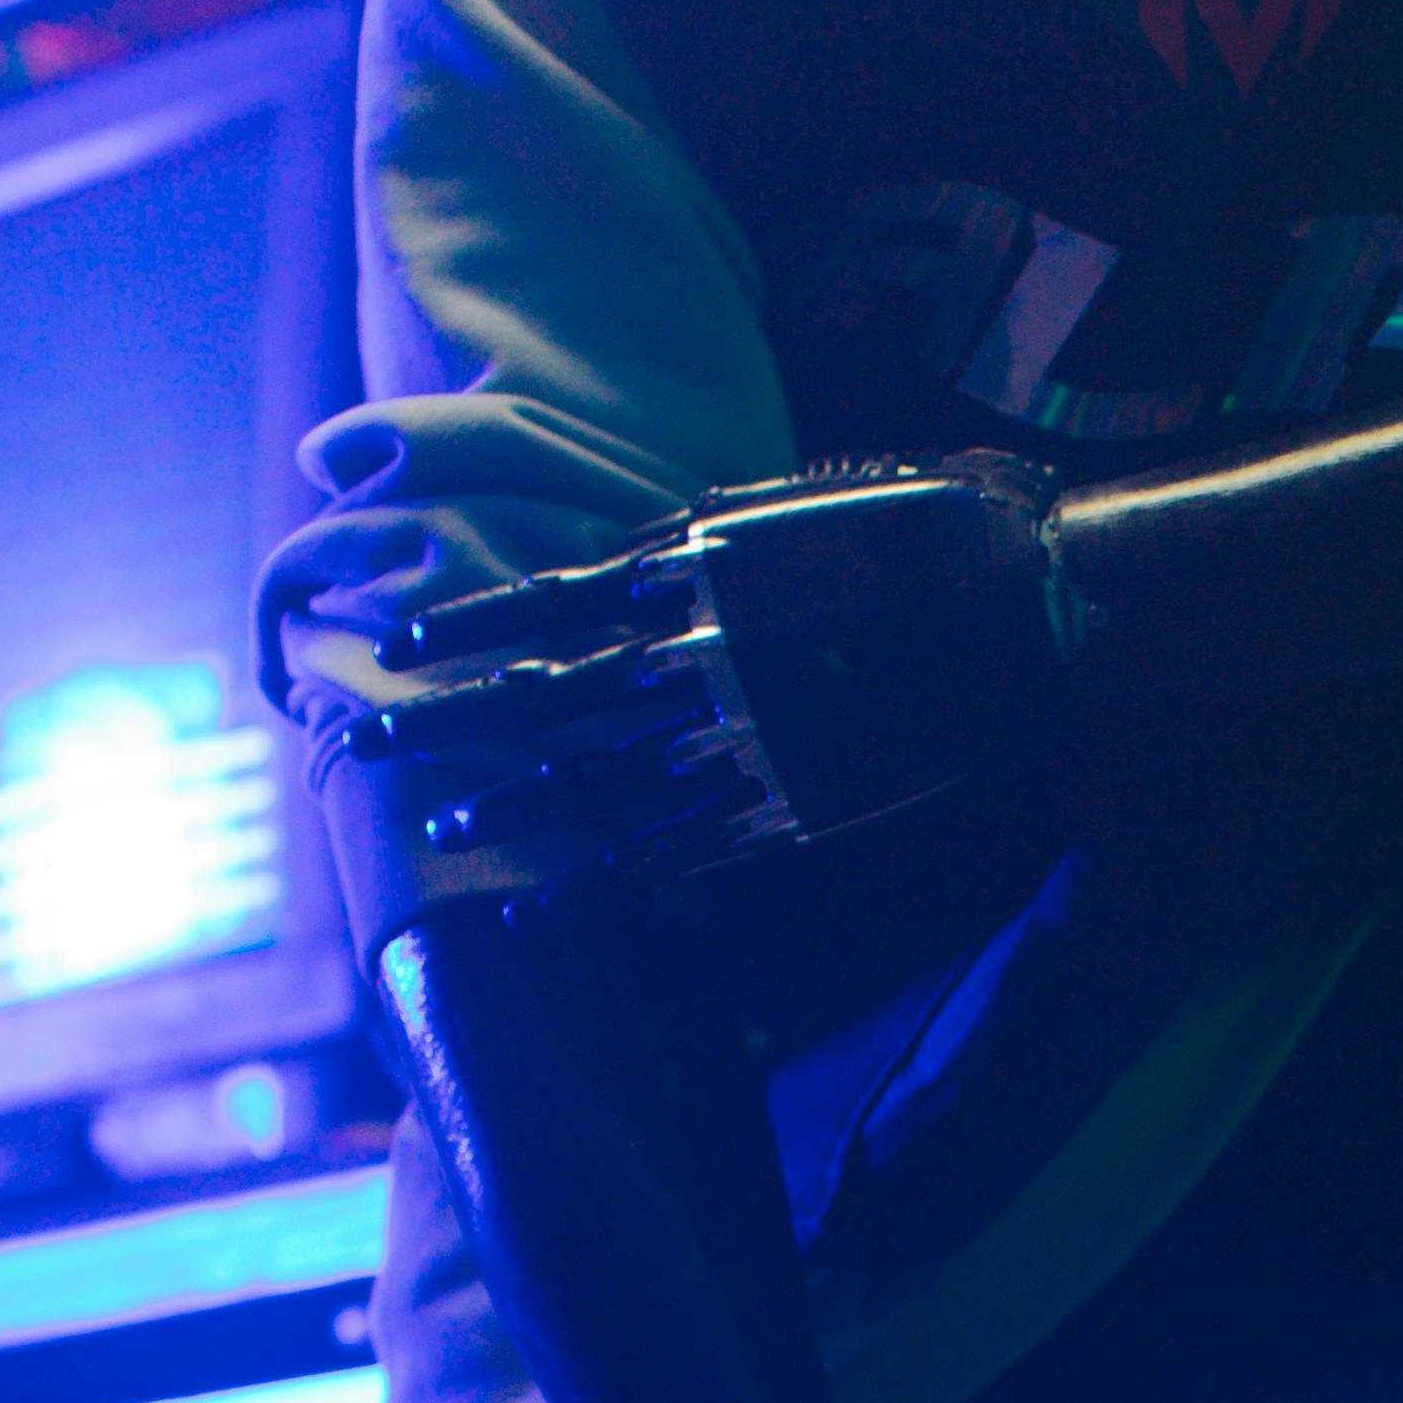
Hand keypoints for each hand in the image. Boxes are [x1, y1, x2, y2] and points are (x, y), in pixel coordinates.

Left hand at [327, 466, 1070, 882]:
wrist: (1045, 601)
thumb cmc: (936, 527)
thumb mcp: (809, 497)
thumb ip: (717, 527)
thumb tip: (645, 542)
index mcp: (704, 566)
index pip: (548, 600)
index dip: (464, 625)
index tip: (389, 642)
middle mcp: (709, 653)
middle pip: (547, 695)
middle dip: (447, 720)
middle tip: (357, 741)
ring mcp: (754, 735)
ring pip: (603, 781)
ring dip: (514, 810)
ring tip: (442, 830)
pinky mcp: (803, 802)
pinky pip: (688, 849)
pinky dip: (612, 881)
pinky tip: (549, 904)